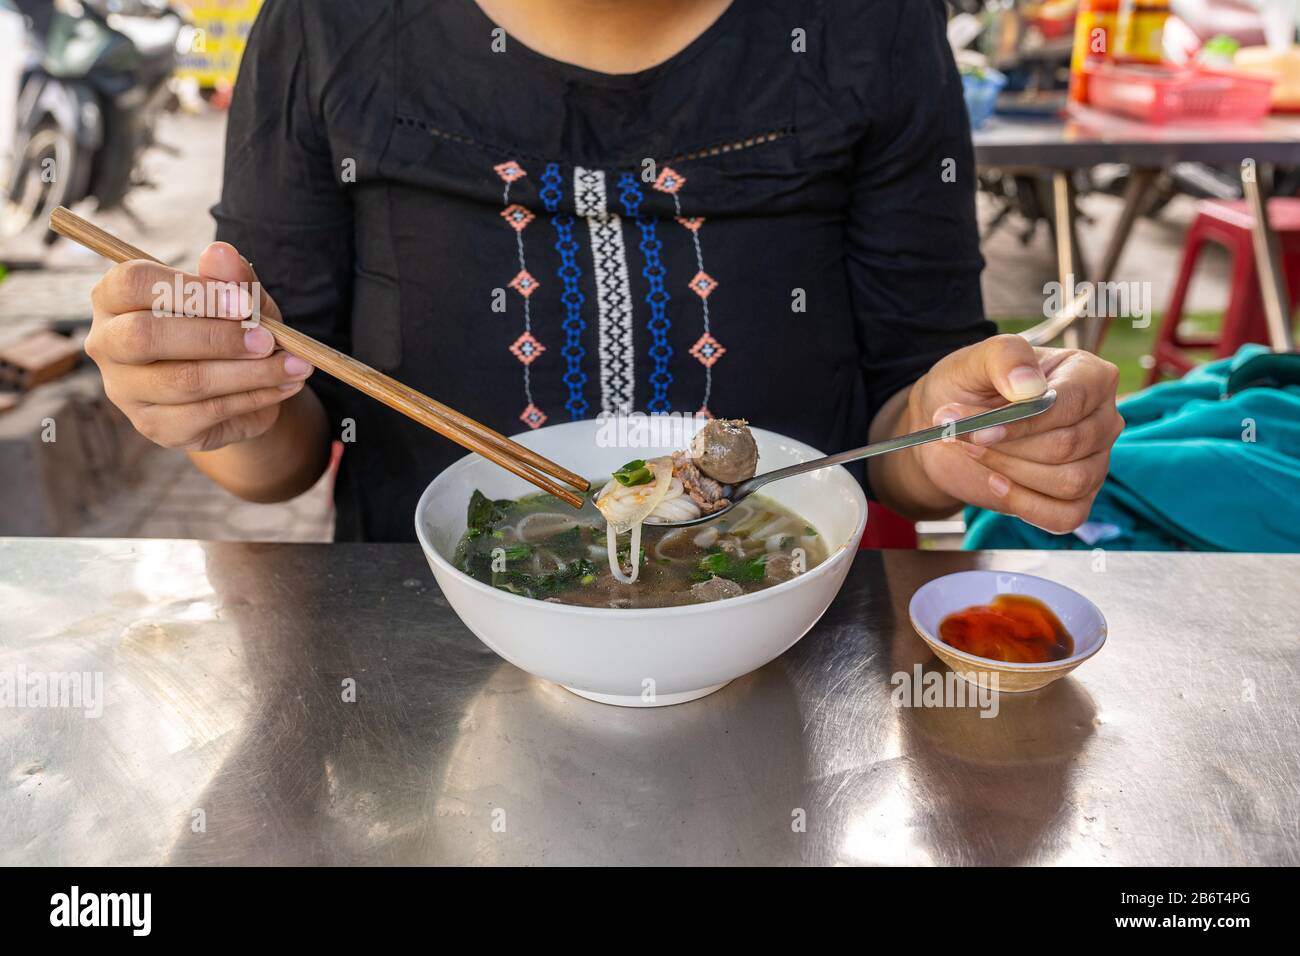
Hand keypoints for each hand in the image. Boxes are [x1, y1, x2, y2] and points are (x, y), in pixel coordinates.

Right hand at [86, 243, 312, 452]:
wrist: (240, 387)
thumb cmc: (229, 329)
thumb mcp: (239, 300)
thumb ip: (230, 279)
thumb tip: (221, 252)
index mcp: (115, 298)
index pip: (133, 283)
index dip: (192, 291)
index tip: (245, 302)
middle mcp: (107, 344)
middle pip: (146, 336)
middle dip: (217, 337)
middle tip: (269, 340)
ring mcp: (126, 391)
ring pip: (184, 381)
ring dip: (249, 372)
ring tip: (294, 365)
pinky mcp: (155, 426)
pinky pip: (207, 413)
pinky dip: (254, 397)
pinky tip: (284, 386)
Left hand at [907, 334, 1123, 532]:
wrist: (949, 430)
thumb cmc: (968, 389)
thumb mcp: (975, 361)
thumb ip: (1004, 356)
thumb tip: (1029, 386)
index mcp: (1089, 375)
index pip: (1071, 402)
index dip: (1024, 421)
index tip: (980, 429)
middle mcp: (1101, 418)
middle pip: (1068, 445)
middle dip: (1008, 446)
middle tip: (963, 436)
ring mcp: (1095, 461)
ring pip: (1070, 481)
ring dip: (1012, 471)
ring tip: (975, 451)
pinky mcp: (1078, 497)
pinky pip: (1067, 516)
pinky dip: (1025, 505)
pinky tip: (996, 482)